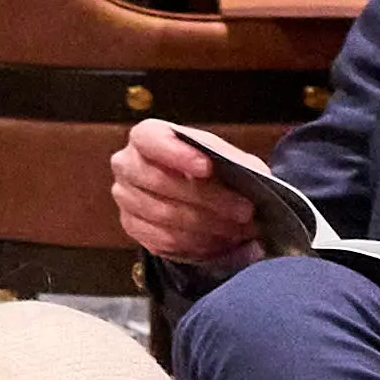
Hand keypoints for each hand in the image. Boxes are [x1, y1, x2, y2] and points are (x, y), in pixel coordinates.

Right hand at [102, 118, 281, 268]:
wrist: (185, 192)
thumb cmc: (202, 168)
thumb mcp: (221, 156)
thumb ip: (233, 161)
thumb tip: (254, 175)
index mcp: (146, 137)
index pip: (150, 139)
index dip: (177, 153)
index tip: (207, 168)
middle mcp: (127, 164)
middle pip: (159, 182)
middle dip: (208, 199)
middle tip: (244, 211)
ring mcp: (125, 197)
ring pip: (163, 215)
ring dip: (207, 225)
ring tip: (239, 229)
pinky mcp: (131, 226)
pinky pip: (162, 239)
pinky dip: (195, 242)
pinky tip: (219, 240)